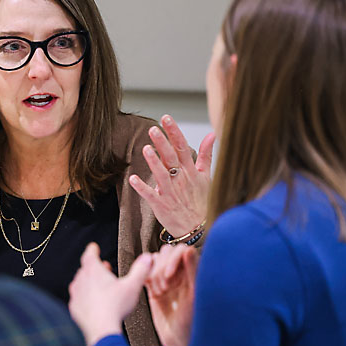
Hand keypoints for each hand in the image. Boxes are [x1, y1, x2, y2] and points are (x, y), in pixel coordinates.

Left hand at [69, 243, 152, 345]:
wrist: (101, 329)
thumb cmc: (115, 307)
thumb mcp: (132, 285)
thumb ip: (140, 270)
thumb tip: (148, 258)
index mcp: (93, 271)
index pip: (90, 254)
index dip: (93, 249)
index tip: (94, 247)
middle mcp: (81, 280)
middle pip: (86, 269)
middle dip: (95, 267)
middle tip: (104, 268)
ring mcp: (76, 294)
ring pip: (81, 283)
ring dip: (90, 282)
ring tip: (100, 285)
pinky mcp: (75, 307)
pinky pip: (79, 298)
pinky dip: (86, 297)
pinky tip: (94, 302)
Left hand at [129, 115, 214, 236]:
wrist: (198, 228)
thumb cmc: (201, 201)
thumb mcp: (206, 176)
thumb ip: (206, 154)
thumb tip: (212, 133)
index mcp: (190, 171)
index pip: (182, 147)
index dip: (174, 132)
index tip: (166, 118)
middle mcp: (180, 179)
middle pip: (171, 158)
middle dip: (162, 143)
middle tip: (153, 129)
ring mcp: (170, 192)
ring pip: (162, 174)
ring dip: (154, 162)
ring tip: (146, 149)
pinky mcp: (161, 204)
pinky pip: (150, 195)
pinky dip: (142, 187)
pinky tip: (133, 178)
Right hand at [144, 243, 198, 345]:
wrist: (179, 341)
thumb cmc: (192, 323)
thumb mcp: (193, 296)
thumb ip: (192, 270)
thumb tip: (188, 250)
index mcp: (194, 272)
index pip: (181, 250)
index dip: (172, 260)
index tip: (168, 276)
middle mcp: (182, 273)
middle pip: (166, 252)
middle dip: (161, 267)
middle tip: (164, 287)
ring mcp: (168, 279)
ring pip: (155, 260)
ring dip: (153, 273)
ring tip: (159, 291)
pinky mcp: (155, 287)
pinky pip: (146, 272)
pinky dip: (145, 277)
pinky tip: (150, 289)